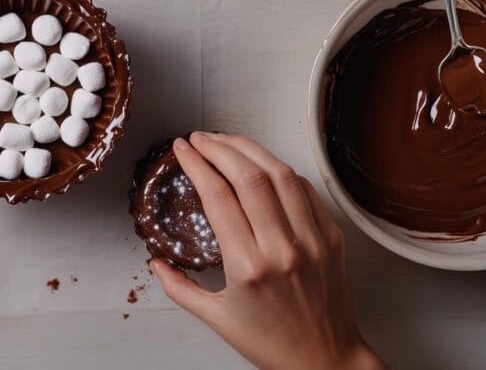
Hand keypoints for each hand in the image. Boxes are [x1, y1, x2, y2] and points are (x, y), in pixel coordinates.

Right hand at [151, 132, 383, 369]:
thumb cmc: (272, 343)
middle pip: (248, 176)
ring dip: (250, 149)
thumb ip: (179, 287)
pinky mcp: (331, 238)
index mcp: (248, 267)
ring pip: (280, 175)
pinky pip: (305, 191)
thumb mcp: (216, 318)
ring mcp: (311, 240)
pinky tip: (262, 163)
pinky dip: (281, 169)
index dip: (197, 164)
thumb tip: (155, 263)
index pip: (218, 196)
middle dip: (219, 148)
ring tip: (226, 141)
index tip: (182, 150)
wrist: (325, 361)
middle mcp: (281, 248)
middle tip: (199, 138)